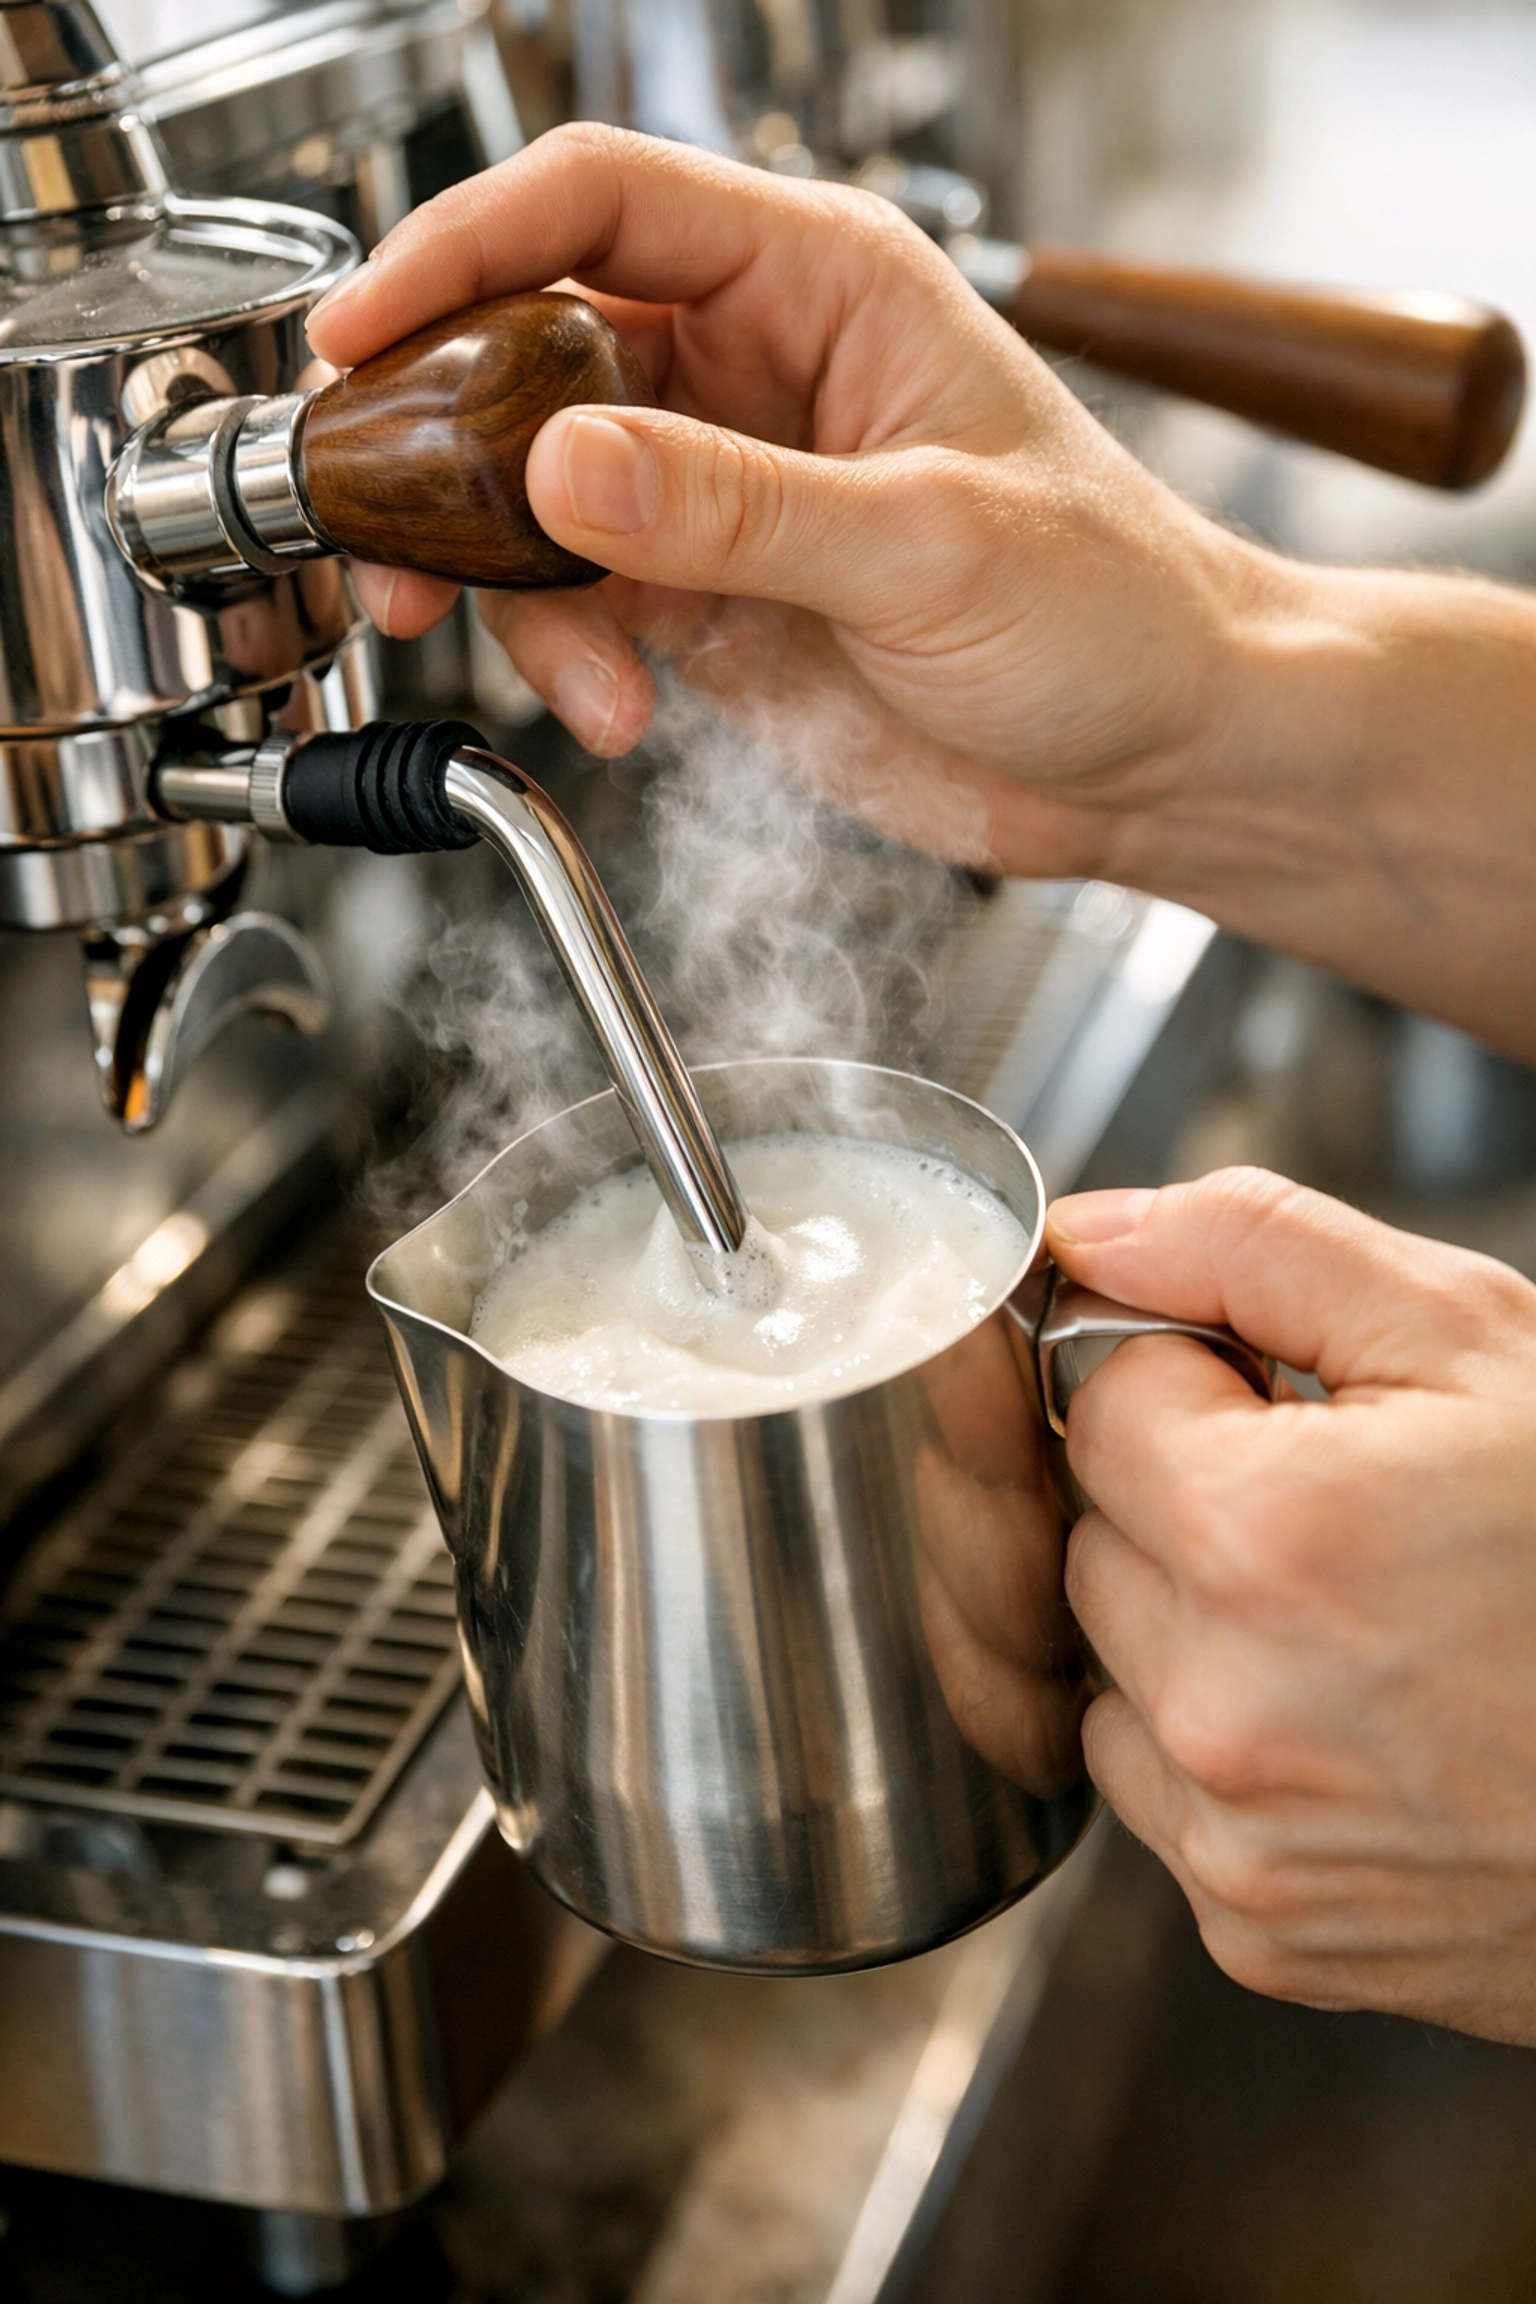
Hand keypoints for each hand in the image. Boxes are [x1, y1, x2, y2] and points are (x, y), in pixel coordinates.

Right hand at [306, 124, 1261, 877]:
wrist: (1163, 757)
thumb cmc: (1117, 609)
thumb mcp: (930, 546)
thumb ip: (738, 509)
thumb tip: (566, 466)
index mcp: (821, 283)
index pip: (597, 205)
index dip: (461, 247)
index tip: (366, 331)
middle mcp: (753, 371)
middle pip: (528, 349)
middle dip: (445, 441)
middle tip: (387, 521)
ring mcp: (722, 491)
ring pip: (536, 494)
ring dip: (505, 582)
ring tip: (565, 669)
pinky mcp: (711, 601)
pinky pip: (581, 604)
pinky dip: (566, 659)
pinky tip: (619, 710)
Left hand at [1042, 1166, 1535, 2044]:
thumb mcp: (1475, 1342)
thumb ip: (1254, 1248)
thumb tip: (1089, 1230)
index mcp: (1260, 1533)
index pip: (1097, 1393)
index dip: (1196, 1378)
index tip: (1281, 1401)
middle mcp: (1221, 1704)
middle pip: (1092, 1531)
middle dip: (1187, 1498)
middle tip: (1342, 1511)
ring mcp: (1234, 1835)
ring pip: (1108, 1664)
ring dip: (1190, 1626)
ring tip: (1357, 1621)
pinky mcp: (1257, 1930)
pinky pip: (1157, 1791)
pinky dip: (1223, 1746)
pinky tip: (1352, 1721)